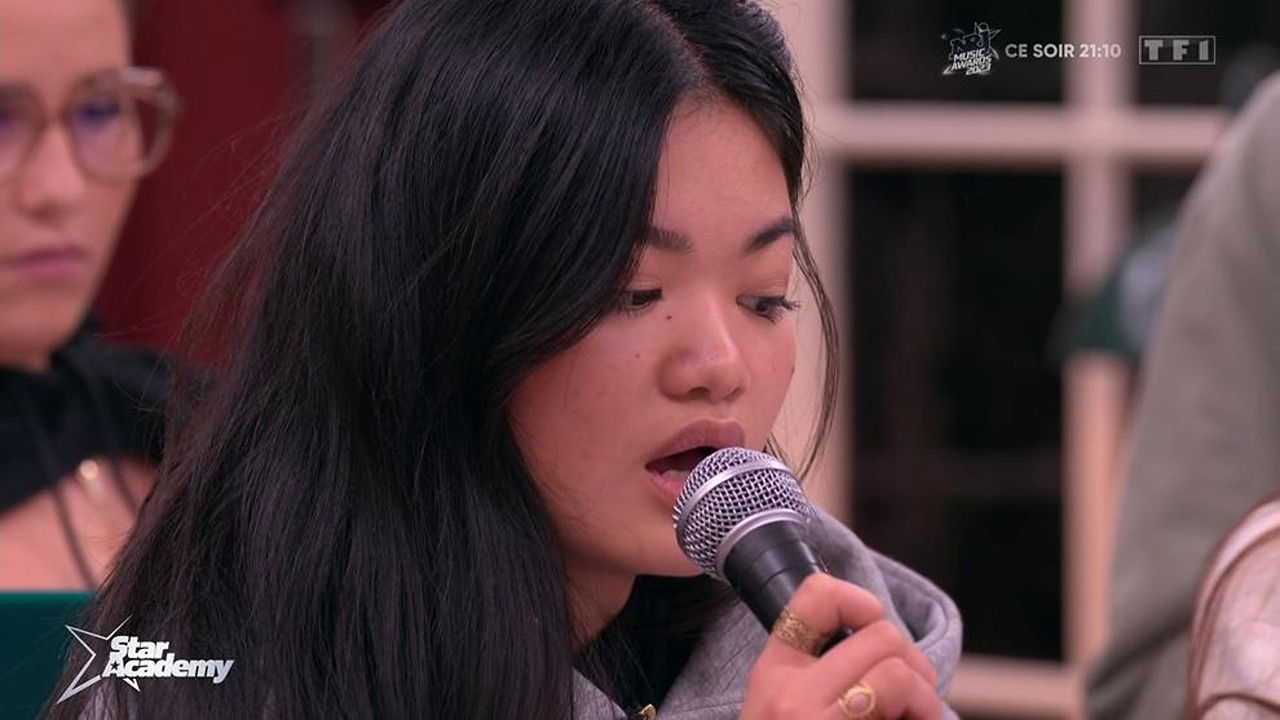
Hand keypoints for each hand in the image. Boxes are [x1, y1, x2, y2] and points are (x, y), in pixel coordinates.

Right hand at [739, 573, 942, 718]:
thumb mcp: (780, 708)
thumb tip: (885, 648)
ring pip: (899, 675)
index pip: (816, 597)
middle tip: (914, 698)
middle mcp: (791, 696)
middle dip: (914, 664)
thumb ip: (817, 675)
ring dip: (925, 699)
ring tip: (916, 718)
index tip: (874, 628)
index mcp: (773, 672)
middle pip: (882, 637)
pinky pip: (910, 718)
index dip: (860, 600)